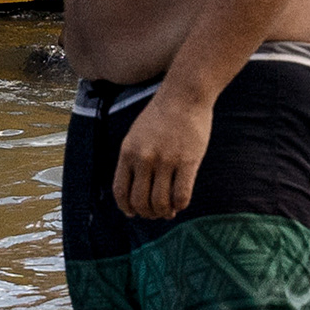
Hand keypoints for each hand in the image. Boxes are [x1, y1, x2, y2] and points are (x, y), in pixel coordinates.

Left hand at [112, 89, 211, 223]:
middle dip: (147, 213)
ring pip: (161, 202)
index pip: (120, 191)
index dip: (126, 208)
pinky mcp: (188, 161)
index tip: (133, 213)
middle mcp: (144, 158)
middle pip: (140, 201)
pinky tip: (181, 203)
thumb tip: (135, 190)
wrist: (184, 95)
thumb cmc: (161, 116)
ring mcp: (166, 160)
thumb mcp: (135, 135)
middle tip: (156, 213)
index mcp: (127, 152)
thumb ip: (133, 160)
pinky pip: (182, 195)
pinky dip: (181, 205)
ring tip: (169, 210)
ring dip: (164, 212)